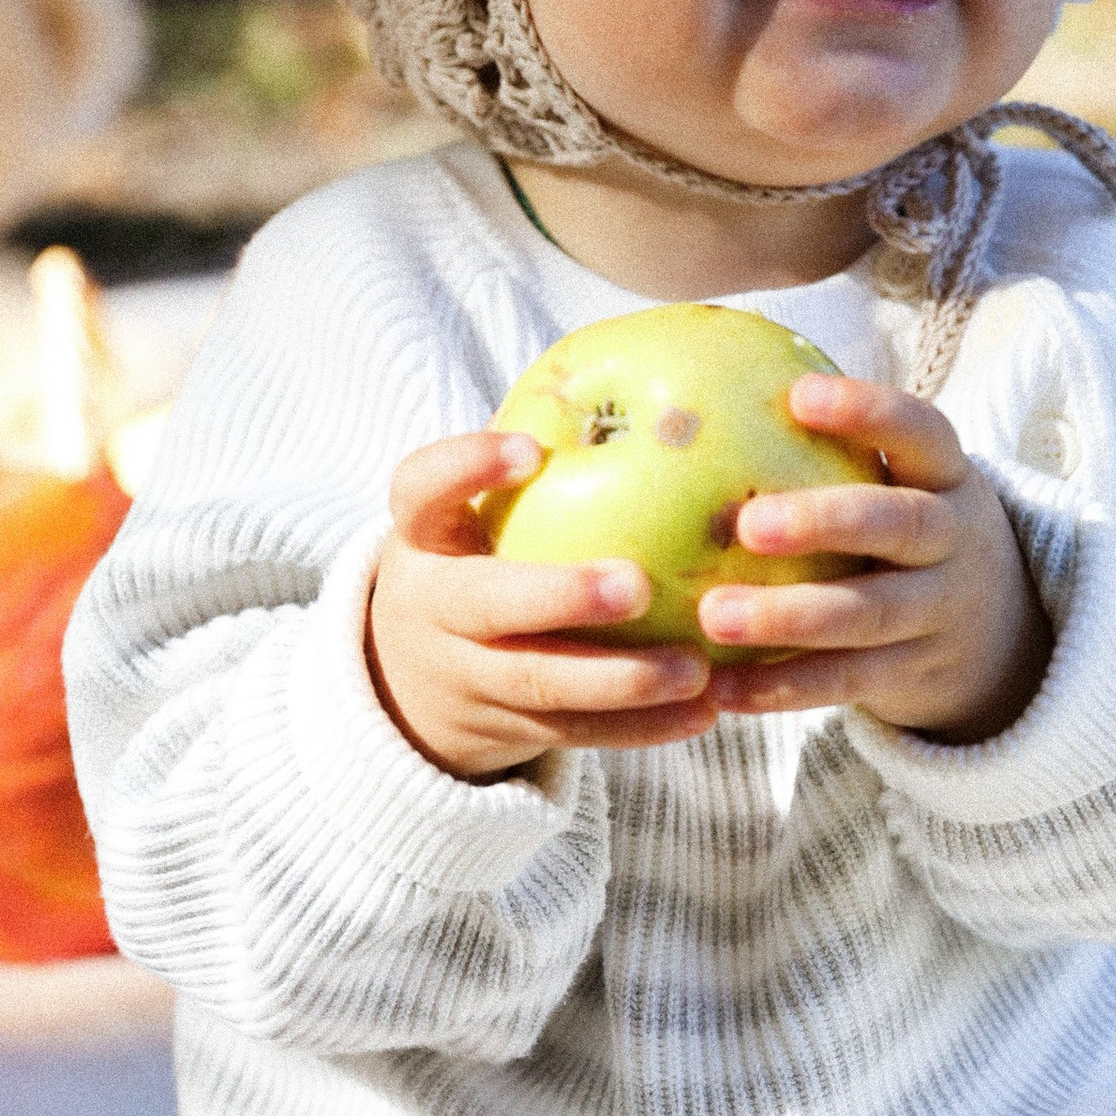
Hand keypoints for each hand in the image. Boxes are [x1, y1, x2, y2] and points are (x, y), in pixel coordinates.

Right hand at [366, 431, 719, 779]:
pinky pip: (577, 733)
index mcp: (424, 539)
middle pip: (486, 605)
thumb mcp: (480, 515)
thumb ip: (546, 466)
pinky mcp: (510, 729)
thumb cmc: (481, 558)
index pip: (420, 492)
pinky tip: (704, 712)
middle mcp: (435, 609)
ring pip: (540, 683)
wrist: (411, 681)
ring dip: (621, 680)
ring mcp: (468, 677)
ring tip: (695, 669)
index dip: (466, 470)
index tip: (530, 451)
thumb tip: (667, 382)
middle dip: (559, 596)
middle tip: (635, 585)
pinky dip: (641, 728)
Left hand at [706, 379, 1050, 741]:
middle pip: (902, 524)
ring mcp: (940, 612)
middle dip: (826, 521)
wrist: (998, 637)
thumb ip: (833, 453)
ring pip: (871, 613)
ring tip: (715, 618)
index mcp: (948, 478)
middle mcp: (954, 541)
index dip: (869, 412)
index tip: (799, 397)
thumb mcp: (903, 487)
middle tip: (748, 524)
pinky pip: (850, 680)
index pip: (922, 431)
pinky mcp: (915, 673)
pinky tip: (725, 690)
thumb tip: (706, 397)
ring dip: (791, 617)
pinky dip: (787, 687)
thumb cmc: (908, 535)